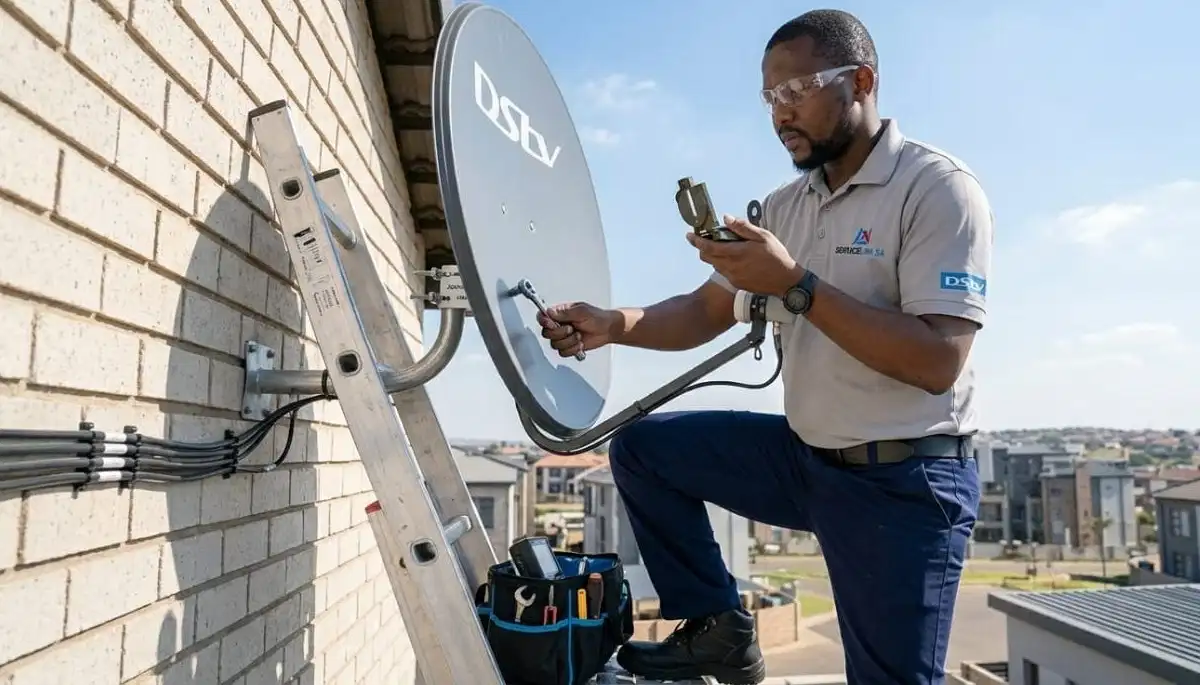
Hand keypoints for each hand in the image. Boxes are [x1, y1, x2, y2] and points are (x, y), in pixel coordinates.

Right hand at [536, 302, 621, 357]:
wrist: (607, 330)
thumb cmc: (597, 317)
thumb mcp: (581, 311)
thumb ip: (564, 313)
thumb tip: (549, 312)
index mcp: (560, 313)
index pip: (543, 317)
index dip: (544, 322)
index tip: (552, 324)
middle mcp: (559, 325)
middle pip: (546, 333)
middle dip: (560, 333)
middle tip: (572, 329)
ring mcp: (563, 337)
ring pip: (554, 344)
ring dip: (569, 342)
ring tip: (579, 336)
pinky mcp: (568, 347)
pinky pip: (562, 353)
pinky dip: (572, 349)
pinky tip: (580, 344)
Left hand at [687, 214, 802, 295]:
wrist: (786, 281)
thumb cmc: (777, 257)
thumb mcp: (763, 236)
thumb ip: (743, 227)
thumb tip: (726, 218)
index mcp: (736, 253)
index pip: (708, 247)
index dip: (696, 241)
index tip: (689, 235)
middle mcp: (731, 267)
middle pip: (707, 257)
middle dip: (703, 247)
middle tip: (708, 238)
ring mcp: (733, 277)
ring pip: (715, 264)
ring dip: (714, 255)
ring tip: (726, 247)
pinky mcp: (737, 284)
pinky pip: (724, 272)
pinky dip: (723, 263)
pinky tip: (736, 259)